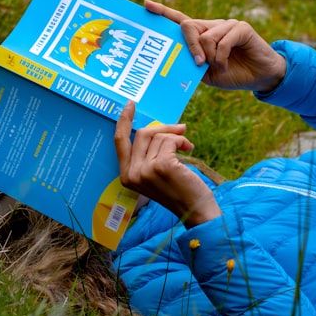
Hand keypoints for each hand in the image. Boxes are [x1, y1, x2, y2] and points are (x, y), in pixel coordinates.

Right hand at [114, 101, 220, 226]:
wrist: (196, 210)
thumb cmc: (179, 190)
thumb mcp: (155, 173)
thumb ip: (149, 153)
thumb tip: (159, 127)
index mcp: (126, 176)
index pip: (120, 142)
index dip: (124, 121)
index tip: (130, 105)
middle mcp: (132, 174)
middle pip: (142, 134)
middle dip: (164, 128)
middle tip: (181, 129)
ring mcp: (145, 170)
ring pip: (159, 136)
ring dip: (176, 137)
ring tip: (187, 147)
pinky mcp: (162, 166)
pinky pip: (170, 140)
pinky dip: (182, 141)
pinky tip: (189, 149)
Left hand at [145, 0, 285, 93]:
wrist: (260, 77)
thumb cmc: (233, 74)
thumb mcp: (208, 73)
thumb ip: (194, 63)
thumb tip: (178, 58)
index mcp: (202, 35)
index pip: (179, 20)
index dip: (163, 12)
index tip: (146, 4)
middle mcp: (212, 26)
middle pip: (188, 25)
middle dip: (189, 46)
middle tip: (199, 63)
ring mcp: (227, 24)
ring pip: (206, 37)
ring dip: (211, 58)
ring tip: (220, 67)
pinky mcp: (241, 27)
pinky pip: (222, 41)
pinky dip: (221, 58)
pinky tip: (226, 65)